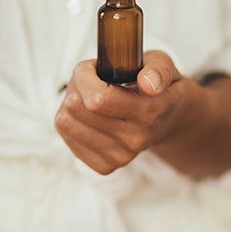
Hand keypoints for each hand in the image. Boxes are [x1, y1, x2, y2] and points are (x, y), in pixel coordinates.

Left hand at [55, 51, 197, 174]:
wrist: (165, 120)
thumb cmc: (157, 87)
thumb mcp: (164, 65)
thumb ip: (159, 70)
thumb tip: (147, 83)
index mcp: (149, 113)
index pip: (98, 99)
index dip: (85, 76)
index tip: (92, 66)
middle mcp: (135, 140)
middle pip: (75, 107)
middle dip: (76, 85)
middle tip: (92, 79)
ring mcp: (119, 157)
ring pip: (64, 121)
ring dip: (70, 101)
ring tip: (90, 95)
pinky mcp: (104, 166)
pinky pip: (65, 136)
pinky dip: (71, 119)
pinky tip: (89, 114)